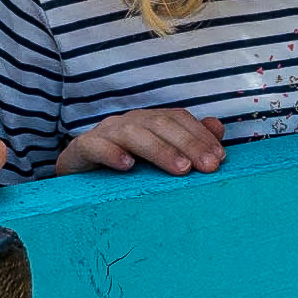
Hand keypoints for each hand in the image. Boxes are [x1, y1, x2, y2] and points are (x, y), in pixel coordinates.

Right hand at [54, 109, 225, 175]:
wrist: (77, 179)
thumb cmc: (123, 168)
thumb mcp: (158, 158)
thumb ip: (188, 141)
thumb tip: (218, 127)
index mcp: (148, 121)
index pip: (178, 119)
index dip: (200, 135)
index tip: (220, 158)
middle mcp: (128, 122)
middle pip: (160, 124)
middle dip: (187, 144)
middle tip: (207, 167)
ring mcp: (104, 133)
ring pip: (132, 133)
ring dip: (159, 150)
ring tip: (181, 169)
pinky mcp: (81, 149)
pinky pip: (95, 146)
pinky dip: (111, 153)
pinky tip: (127, 166)